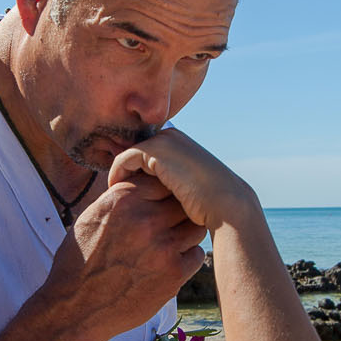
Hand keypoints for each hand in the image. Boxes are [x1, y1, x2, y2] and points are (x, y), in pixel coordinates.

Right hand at [42, 172, 206, 339]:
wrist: (75, 307)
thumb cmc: (80, 261)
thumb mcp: (92, 216)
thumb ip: (122, 197)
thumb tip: (148, 182)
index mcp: (123, 199)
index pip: (164, 181)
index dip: (165, 194)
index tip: (159, 206)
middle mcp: (145, 218)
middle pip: (183, 203)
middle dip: (177, 213)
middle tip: (168, 227)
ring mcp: (163, 246)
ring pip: (195, 227)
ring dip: (185, 234)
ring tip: (169, 245)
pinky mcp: (173, 273)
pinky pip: (197, 255)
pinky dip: (187, 258)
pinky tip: (169, 264)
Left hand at [108, 131, 255, 231]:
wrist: (226, 203)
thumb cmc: (209, 204)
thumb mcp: (187, 189)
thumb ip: (170, 183)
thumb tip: (150, 193)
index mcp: (180, 143)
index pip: (148, 151)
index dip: (134, 168)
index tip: (125, 187)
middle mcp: (172, 136)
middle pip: (136, 149)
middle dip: (125, 167)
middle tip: (115, 188)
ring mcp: (164, 141)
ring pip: (129, 153)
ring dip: (120, 171)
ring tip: (114, 191)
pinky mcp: (155, 150)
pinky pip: (125, 158)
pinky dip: (117, 172)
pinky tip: (116, 189)